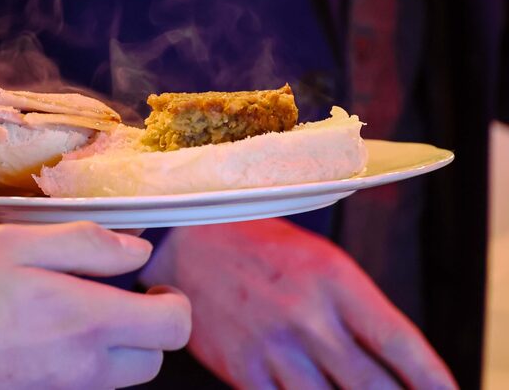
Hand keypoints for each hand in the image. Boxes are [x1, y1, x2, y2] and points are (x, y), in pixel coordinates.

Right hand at [0, 221, 189, 388]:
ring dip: (116, 345)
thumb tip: (138, 250)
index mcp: (88, 321)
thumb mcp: (18, 242)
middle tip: (114, 294)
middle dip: (146, 326)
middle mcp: (82, 367)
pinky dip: (82, 361)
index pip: (173, 326)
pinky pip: (81, 386)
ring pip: (119, 377)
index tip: (147, 281)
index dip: (172, 301)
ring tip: (74, 308)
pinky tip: (43, 331)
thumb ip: (87, 244)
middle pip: (152, 360)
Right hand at [140, 219, 455, 388]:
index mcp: (335, 279)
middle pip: (373, 385)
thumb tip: (388, 355)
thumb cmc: (256, 243)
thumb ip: (353, 302)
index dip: (432, 380)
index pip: (400, 342)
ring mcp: (274, 347)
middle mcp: (309, 317)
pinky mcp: (243, 369)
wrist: (185, 242)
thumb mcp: (316, 255)